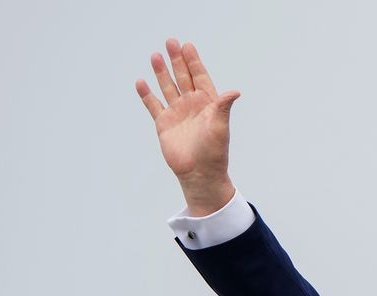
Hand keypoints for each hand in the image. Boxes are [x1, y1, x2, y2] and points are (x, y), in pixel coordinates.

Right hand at [136, 38, 239, 215]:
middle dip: (177, 60)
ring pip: (168, 87)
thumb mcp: (220, 126)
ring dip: (161, 72)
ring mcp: (177, 113)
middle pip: (183, 77)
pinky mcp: (164, 124)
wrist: (199, 173)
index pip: (200, 76)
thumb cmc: (214, 152)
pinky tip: (141, 82)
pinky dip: (147, 94)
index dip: (193, 62)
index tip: (187, 46)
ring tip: (155, 55)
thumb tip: (235, 91)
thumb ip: (223, 107)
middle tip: (170, 42)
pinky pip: (153, 105)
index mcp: (207, 103)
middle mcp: (191, 105)